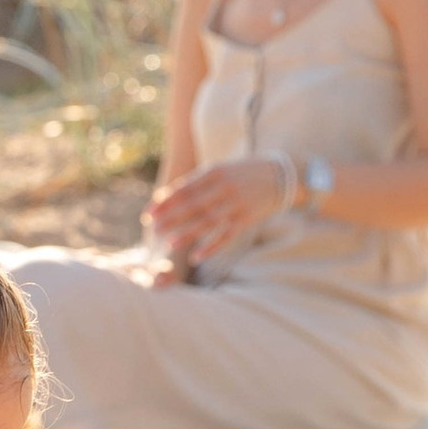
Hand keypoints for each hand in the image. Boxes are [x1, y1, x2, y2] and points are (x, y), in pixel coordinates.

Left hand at [144, 155, 289, 266]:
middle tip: (153, 230)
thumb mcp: (217, 171)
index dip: (164, 203)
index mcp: (213, 172)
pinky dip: (211, 247)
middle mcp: (224, 187)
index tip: (147, 215)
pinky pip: (226, 235)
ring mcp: (236, 204)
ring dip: (188, 234)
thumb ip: (192, 183)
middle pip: (193, 206)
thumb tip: (162, 198)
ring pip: (208, 222)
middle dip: (171, 218)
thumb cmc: (239, 173)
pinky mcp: (246, 219)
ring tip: (169, 245)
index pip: (184, 189)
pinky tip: (196, 257)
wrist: (280, 174)